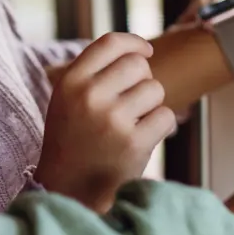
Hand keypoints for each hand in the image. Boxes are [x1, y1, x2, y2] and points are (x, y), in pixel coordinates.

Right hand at [35, 33, 176, 212]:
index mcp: (70, 82)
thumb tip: (140, 51)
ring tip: (132, 125)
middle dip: (142, 81)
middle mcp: (89, 96)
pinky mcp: (134, 142)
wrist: (68, 191)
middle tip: (132, 103)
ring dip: (151, 106)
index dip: (134, 43)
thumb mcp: (67, 101)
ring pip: (155, 90)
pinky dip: (160, 127)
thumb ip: (93, 74)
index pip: (110, 43)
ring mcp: (112, 119)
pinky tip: (141, 139)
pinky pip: (166, 116)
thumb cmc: (73, 142)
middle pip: (138, 65)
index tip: (146, 51)